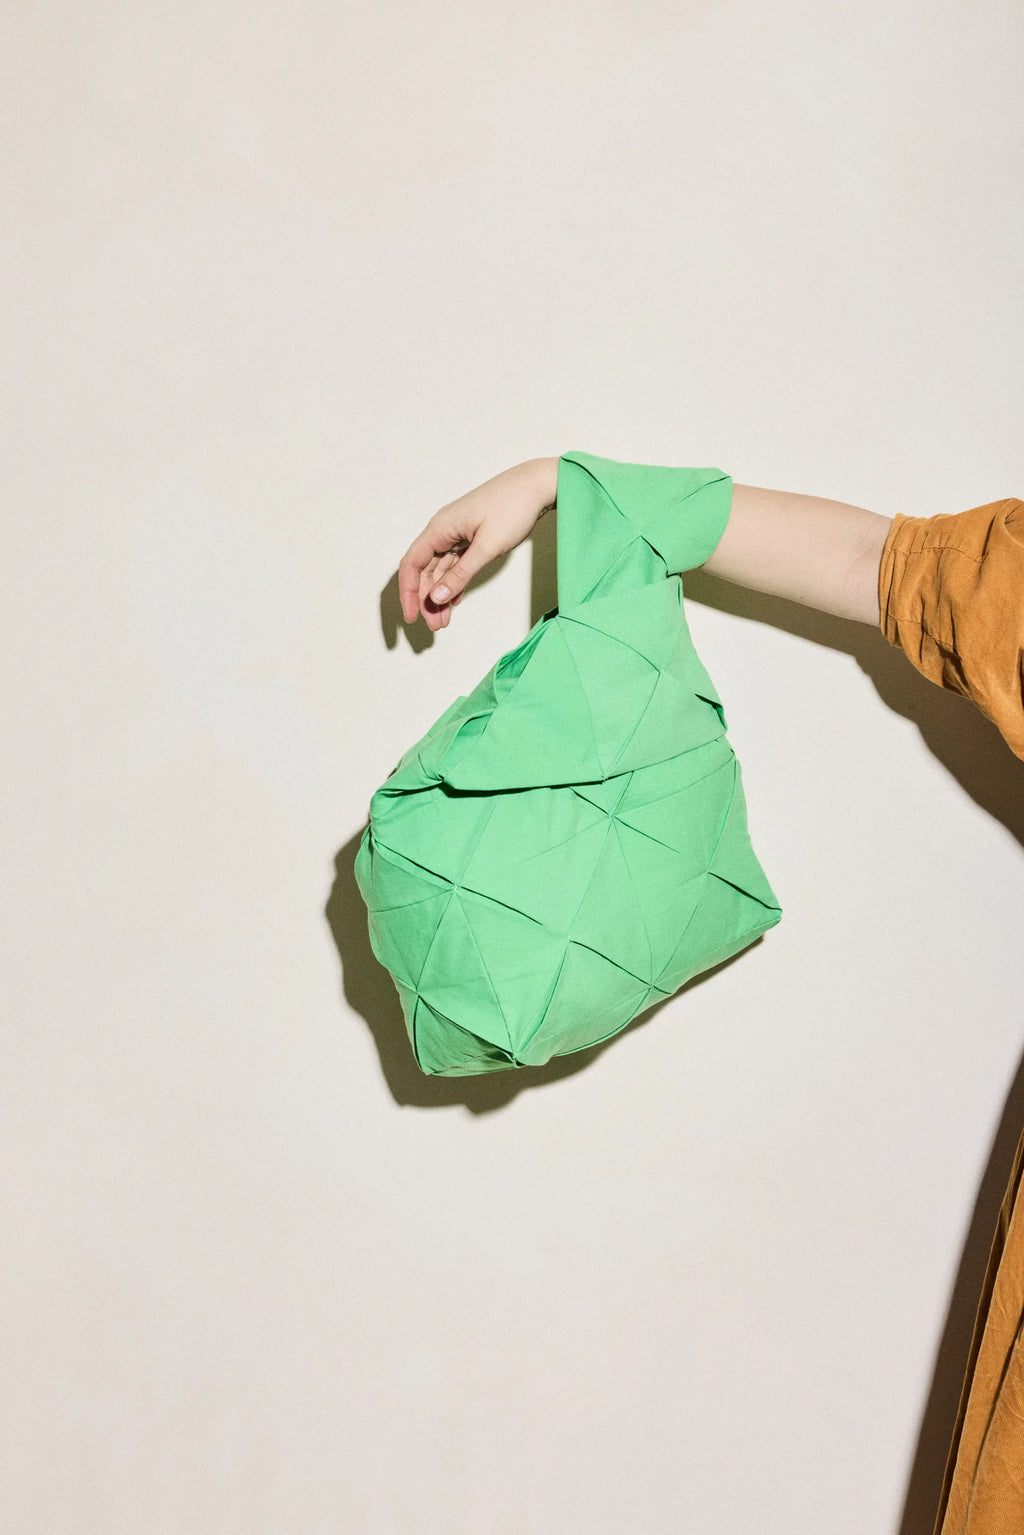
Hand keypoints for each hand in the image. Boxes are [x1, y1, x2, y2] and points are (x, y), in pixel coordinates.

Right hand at [398, 457, 558, 630]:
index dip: (408, 592)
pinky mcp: (470, 536)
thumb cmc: (512, 509)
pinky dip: (454, 583)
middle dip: (427, 600)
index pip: (411, 564)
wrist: (537, 485)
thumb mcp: (487, 547)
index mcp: (440, 528)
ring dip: (441, 594)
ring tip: (445, 620)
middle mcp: (443, 530)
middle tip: (436, 627)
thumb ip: (460, 575)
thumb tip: (436, 598)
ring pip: (440, 569)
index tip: (413, 617)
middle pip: (425, 570)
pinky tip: (456, 601)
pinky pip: (455, 563)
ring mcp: (457, 533)